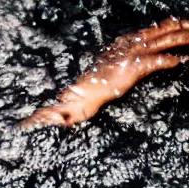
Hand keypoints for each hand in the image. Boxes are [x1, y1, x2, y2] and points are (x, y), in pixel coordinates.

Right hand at [22, 17, 188, 127]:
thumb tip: (124, 60)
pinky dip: (168, 60)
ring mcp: (131, 55)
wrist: (80, 93)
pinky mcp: (132, 69)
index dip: (168, 26)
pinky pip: (154, 61)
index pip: (151, 31)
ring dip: (180, 38)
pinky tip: (179, 61)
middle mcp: (129, 46)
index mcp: (124, 44)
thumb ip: (120, 62)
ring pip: (162, 41)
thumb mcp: (108, 70)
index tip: (181, 23)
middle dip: (179, 27)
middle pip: (161, 31)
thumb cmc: (90, 86)